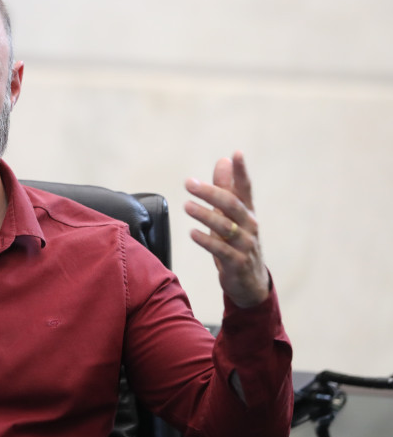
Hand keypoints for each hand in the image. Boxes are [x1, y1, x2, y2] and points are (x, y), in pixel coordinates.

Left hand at [184, 151, 269, 307]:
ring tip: (186, 206)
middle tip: (189, 183)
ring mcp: (245, 244)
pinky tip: (192, 233)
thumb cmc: (237, 242)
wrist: (250, 282)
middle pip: (232, 205)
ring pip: (226, 226)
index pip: (245, 188)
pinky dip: (207, 240)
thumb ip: (226, 189)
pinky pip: (221, 250)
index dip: (241, 172)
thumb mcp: (231, 215)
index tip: (236, 154)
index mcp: (247, 212)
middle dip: (211, 192)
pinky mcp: (238, 262)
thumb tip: (223, 161)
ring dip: (205, 215)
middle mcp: (249, 225)